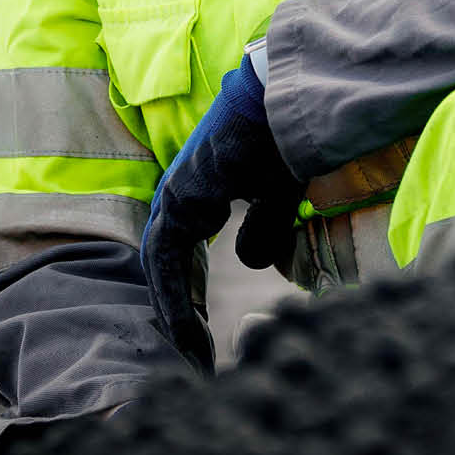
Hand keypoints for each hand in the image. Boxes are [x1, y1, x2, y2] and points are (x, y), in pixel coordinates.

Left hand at [141, 53, 303, 374]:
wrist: (292, 97)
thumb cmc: (290, 136)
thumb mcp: (277, 194)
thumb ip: (263, 227)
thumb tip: (249, 261)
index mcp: (199, 189)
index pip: (182, 252)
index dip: (188, 293)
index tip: (203, 335)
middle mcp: (179, 192)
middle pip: (166, 264)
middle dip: (178, 312)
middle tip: (192, 357)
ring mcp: (175, 193)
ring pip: (161, 266)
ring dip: (174, 313)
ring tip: (188, 356)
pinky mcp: (181, 197)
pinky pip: (166, 259)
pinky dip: (174, 298)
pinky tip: (188, 331)